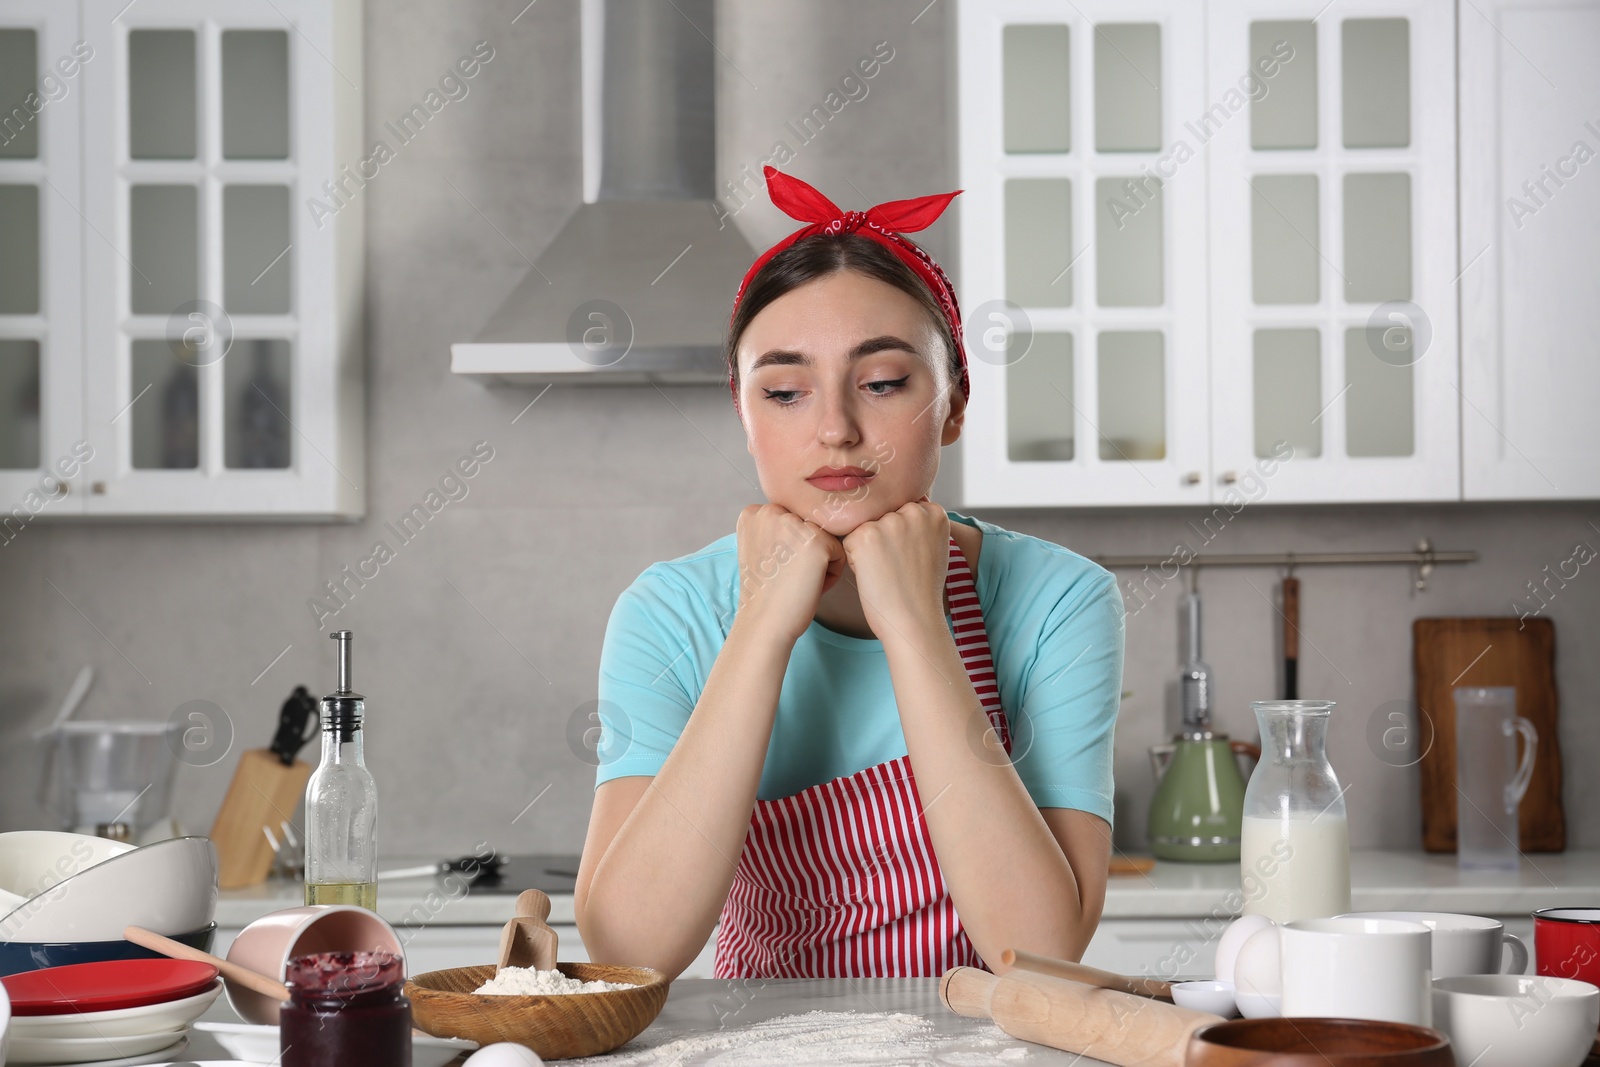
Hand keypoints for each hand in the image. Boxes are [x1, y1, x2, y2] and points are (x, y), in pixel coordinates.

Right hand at [734, 503, 845, 643]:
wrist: (764, 623)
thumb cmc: (766, 593)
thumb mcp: (761, 549)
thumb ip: (776, 530)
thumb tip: (807, 524)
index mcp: (753, 513)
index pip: (792, 521)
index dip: (790, 548)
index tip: (777, 569)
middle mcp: (770, 511)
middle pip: (809, 526)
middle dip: (806, 552)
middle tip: (788, 577)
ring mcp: (793, 523)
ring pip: (825, 537)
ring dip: (820, 562)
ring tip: (798, 581)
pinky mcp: (816, 540)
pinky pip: (839, 552)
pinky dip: (831, 574)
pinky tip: (810, 586)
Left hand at [841, 497, 949, 641]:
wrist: (914, 621)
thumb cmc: (921, 591)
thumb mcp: (933, 547)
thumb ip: (920, 524)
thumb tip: (899, 509)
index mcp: (934, 512)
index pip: (902, 512)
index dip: (902, 539)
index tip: (912, 560)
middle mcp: (914, 511)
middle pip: (883, 517)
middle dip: (884, 540)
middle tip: (899, 568)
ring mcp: (890, 522)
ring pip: (865, 529)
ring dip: (869, 550)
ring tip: (887, 572)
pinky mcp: (866, 535)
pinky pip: (849, 542)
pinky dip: (855, 561)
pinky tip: (874, 576)